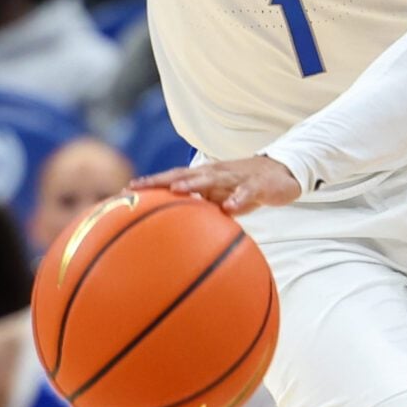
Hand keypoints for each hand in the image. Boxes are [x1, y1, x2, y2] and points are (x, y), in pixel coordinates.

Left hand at [135, 155, 301, 215]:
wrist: (282, 172)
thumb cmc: (243, 189)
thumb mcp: (220, 201)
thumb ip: (200, 212)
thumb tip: (176, 234)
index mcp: (204, 177)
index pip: (172, 177)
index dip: (149, 183)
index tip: (124, 191)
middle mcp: (215, 173)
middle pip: (184, 173)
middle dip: (160, 180)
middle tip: (138, 187)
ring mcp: (235, 177)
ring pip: (212, 178)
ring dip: (194, 182)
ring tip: (176, 189)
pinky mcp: (257, 185)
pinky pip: (246, 193)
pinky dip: (238, 199)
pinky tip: (230, 208)